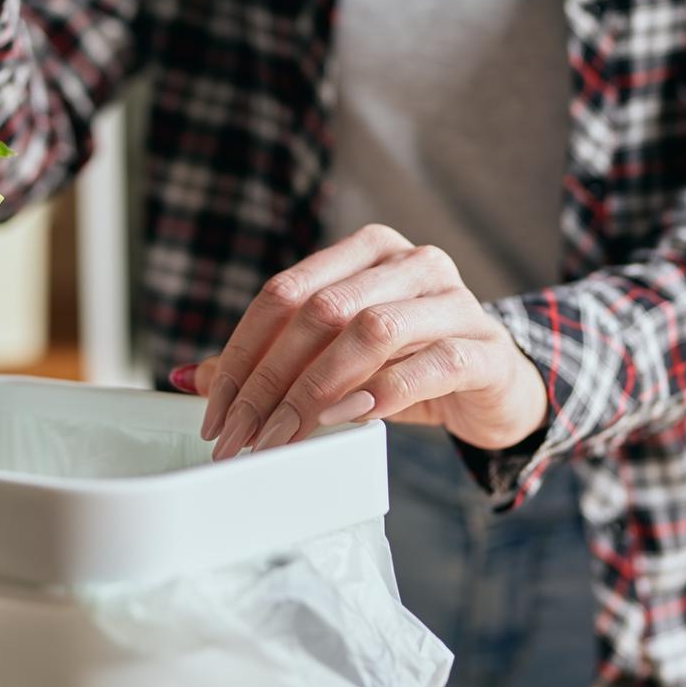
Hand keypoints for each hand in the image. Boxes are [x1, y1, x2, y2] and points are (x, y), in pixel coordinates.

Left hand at [189, 224, 547, 459]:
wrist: (496, 383)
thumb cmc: (407, 363)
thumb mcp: (337, 355)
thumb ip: (270, 360)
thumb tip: (189, 379)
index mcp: (365, 250)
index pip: (284, 291)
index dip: (242, 351)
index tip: (216, 409)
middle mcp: (409, 261)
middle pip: (320, 311)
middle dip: (271, 380)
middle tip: (242, 436)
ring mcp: (452, 299)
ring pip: (371, 330)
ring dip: (318, 390)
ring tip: (287, 436)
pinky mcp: (483, 347)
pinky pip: (428, 365)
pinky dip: (382, 394)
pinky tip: (353, 420)